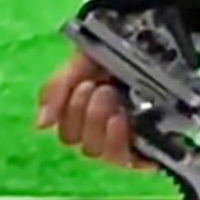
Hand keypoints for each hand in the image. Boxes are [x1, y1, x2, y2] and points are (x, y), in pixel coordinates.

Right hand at [37, 49, 148, 170]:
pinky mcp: (151, 146)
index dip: (71, 113)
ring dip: (106, 129)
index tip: (85, 85)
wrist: (158, 38)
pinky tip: (129, 125)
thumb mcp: (83, 61)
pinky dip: (128, 148)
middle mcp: (105, 133)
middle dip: (92, 117)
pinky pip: (135, 161)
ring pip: (106, 154)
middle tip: (104, 90)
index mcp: (85, 115)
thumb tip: (41, 125)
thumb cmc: (118, 52)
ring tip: (118, 104)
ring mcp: (128, 141)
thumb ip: (58, 89)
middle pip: (87, 146)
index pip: (68, 133)